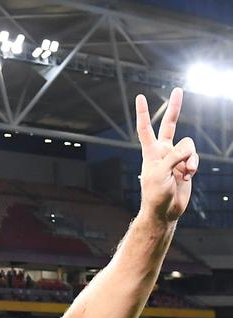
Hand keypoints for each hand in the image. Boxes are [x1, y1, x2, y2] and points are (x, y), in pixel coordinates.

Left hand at [137, 88, 197, 222]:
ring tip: (184, 174)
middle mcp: (163, 151)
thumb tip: (188, 148)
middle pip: (170, 124)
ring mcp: (176, 157)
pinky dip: (194, 166)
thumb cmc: (155, 194)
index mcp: (151, 152)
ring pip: (190, 146)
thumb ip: (174, 157)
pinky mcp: (186, 165)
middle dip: (175, 107)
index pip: (145, 128)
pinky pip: (195, 158)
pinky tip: (187, 177)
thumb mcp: (161, 174)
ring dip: (190, 159)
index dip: (143, 113)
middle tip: (178, 89)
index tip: (139, 97)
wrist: (165, 210)